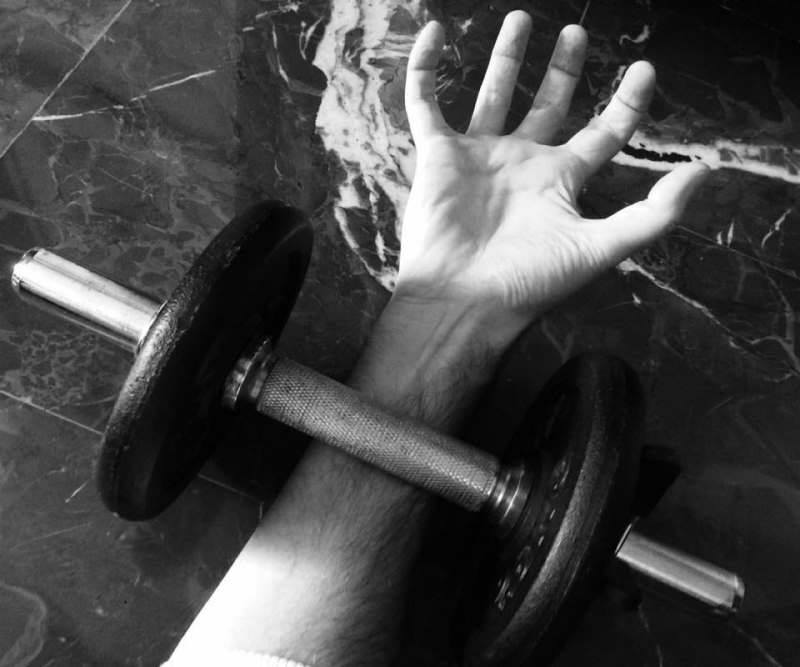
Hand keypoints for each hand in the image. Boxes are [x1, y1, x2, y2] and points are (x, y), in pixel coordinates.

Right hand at [396, 11, 708, 349]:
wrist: (463, 301)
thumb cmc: (529, 281)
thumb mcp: (601, 248)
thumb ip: (653, 212)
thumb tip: (703, 170)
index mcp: (561, 182)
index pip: (603, 132)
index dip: (626, 102)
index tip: (644, 70)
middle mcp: (523, 164)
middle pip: (548, 106)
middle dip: (563, 71)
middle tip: (575, 34)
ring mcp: (479, 157)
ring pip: (493, 95)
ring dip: (506, 58)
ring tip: (521, 18)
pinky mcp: (438, 156)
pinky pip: (426, 104)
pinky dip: (425, 70)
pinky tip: (435, 33)